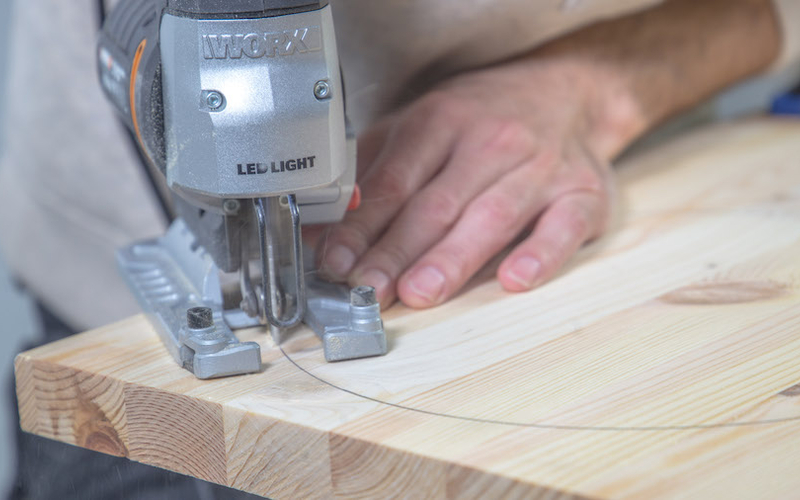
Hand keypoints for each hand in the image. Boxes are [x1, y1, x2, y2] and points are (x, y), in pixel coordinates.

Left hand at [316, 59, 642, 307]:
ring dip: (453, 258)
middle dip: (397, 251)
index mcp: (441, 121)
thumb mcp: (419, 126)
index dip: (361, 225)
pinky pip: (564, 226)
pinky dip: (541, 254)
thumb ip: (372, 173)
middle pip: (437, 204)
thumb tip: (321, 228)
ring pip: (491, 217)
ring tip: (420, 292)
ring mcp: (540, 167)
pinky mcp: (582, 193)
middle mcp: (491, 141)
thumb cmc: (481, 119)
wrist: (566, 91)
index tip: (336, 261)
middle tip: (370, 288)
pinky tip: (515, 279)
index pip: (394, 181)